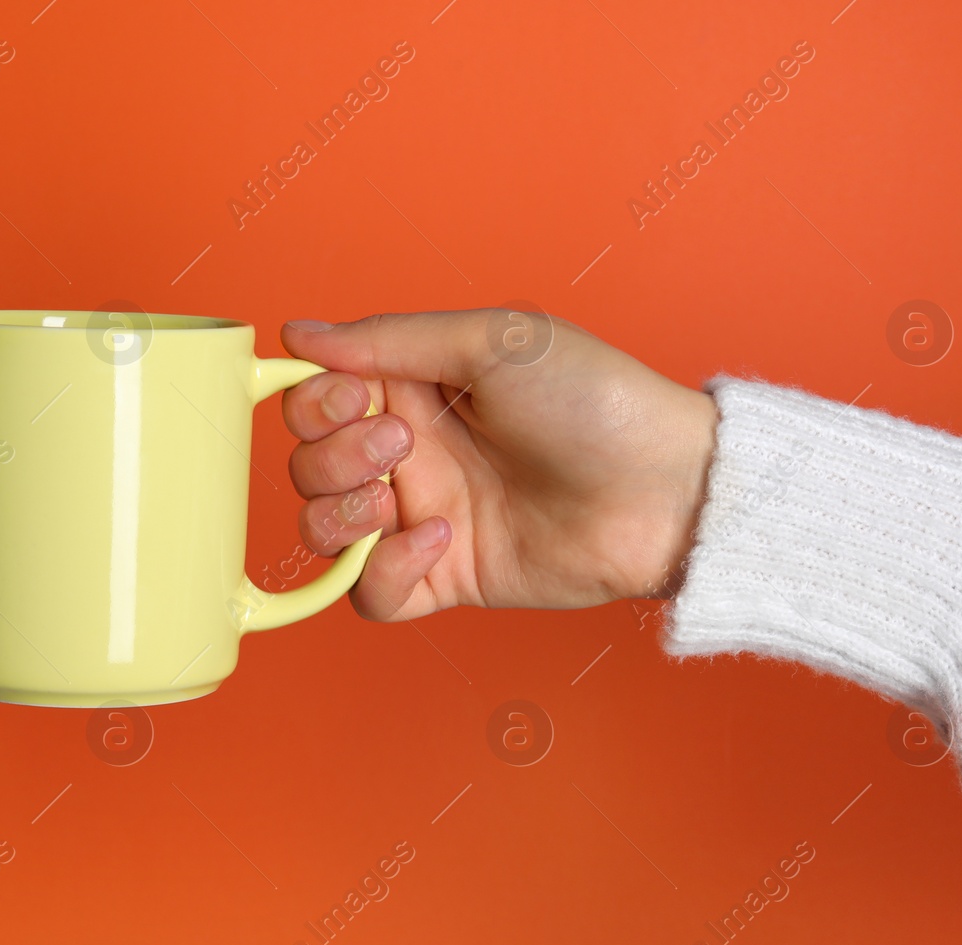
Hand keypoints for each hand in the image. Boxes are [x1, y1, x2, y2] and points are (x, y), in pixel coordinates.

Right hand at [279, 310, 718, 620]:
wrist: (662, 490)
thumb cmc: (595, 400)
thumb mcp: (493, 340)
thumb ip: (389, 337)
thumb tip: (298, 334)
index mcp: (415, 387)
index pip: (316, 398)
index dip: (315, 402)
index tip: (356, 397)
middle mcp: (411, 453)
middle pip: (308, 464)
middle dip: (333, 456)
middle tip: (402, 446)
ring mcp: (424, 517)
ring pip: (324, 530)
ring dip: (338, 512)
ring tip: (395, 497)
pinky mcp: (445, 577)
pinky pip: (370, 593)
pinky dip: (382, 572)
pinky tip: (439, 540)